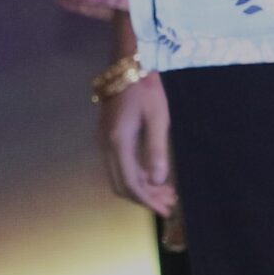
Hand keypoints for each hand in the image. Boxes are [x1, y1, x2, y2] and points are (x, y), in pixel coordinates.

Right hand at [100, 72, 176, 216]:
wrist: (126, 64)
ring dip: (140, 188)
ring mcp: (103, 140)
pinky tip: (152, 174)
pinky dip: (135, 175)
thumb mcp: (158, 117)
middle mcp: (106, 145)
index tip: (166, 210)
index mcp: (118, 142)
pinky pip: (117, 165)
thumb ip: (156, 150)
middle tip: (170, 202)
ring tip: (165, 191)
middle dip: (145, 198)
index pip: (131, 183)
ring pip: (118, 176)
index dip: (148, 201)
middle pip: (121, 185)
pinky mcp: (107, 136)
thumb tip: (158, 180)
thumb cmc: (145, 87)